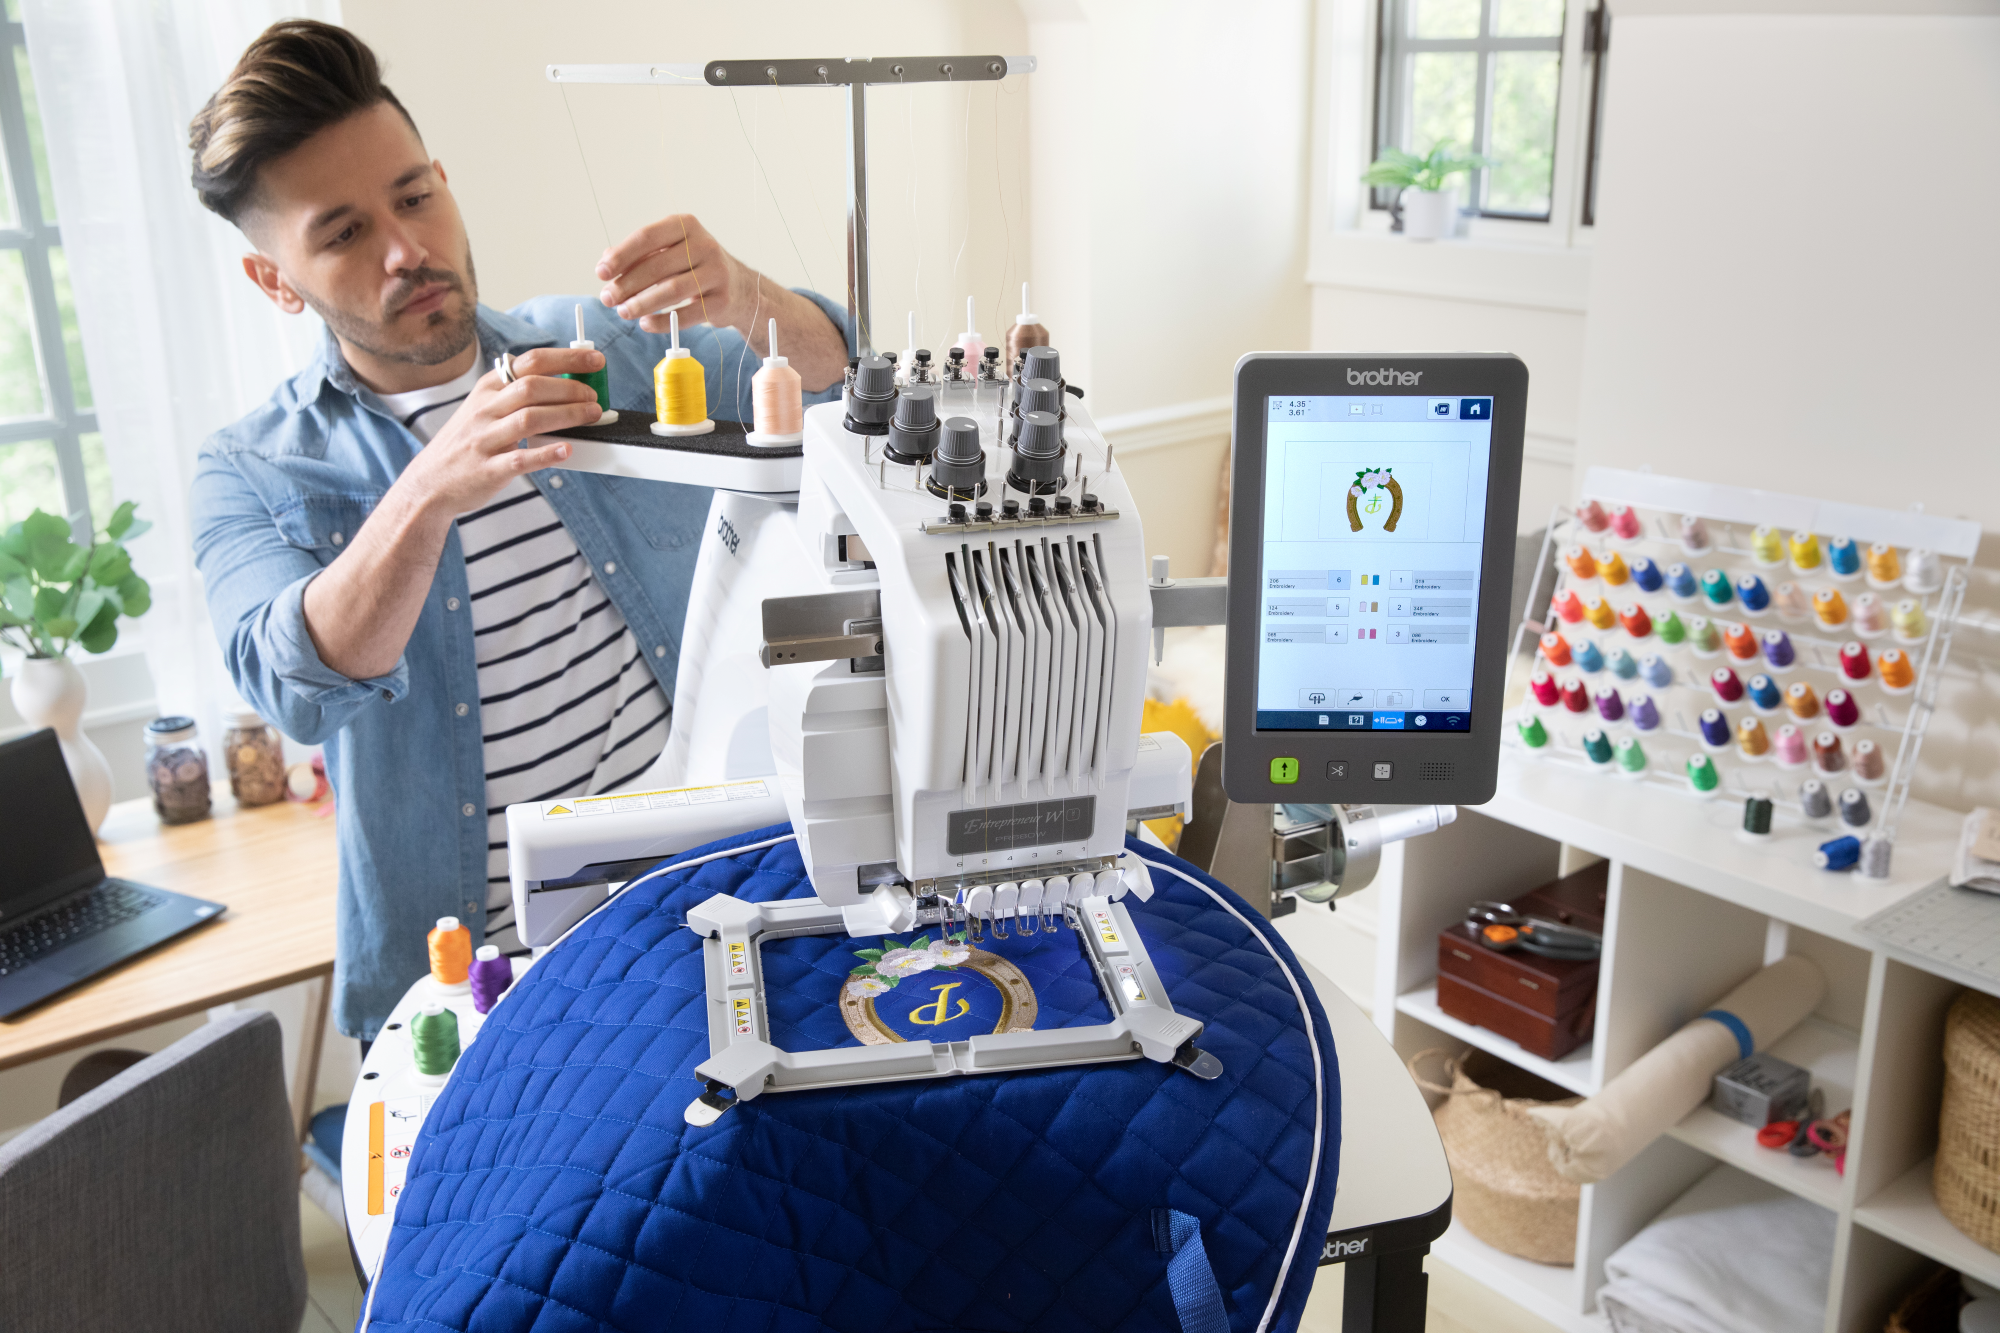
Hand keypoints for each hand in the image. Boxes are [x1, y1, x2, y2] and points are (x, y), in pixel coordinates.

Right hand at [397, 347, 601, 515]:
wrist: (431, 482)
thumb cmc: (468, 442)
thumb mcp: (484, 407)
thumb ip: (516, 392)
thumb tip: (566, 378)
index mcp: (488, 389)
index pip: (530, 362)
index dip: (567, 358)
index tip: (595, 359)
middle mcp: (485, 409)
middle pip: (532, 388)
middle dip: (570, 388)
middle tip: (595, 395)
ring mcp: (485, 439)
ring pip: (529, 419)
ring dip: (566, 415)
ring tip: (593, 414)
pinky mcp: (489, 469)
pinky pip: (520, 459)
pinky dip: (546, 454)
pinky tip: (567, 450)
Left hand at [596, 214, 752, 334]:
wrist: (738, 288)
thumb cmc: (694, 266)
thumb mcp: (669, 251)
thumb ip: (638, 255)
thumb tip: (605, 262)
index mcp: (685, 225)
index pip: (647, 237)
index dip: (621, 256)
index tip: (601, 273)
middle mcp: (704, 245)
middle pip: (657, 265)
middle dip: (627, 284)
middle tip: (607, 299)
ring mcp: (716, 272)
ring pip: (671, 290)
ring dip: (642, 304)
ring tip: (623, 313)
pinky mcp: (722, 300)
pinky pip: (687, 313)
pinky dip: (663, 321)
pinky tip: (646, 324)